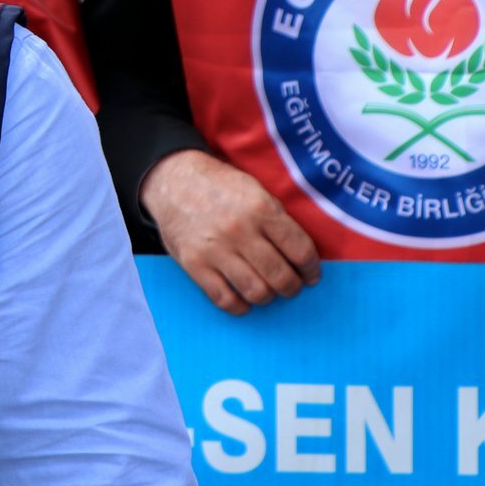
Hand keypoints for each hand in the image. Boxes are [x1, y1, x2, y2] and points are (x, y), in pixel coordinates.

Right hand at [140, 149, 319, 315]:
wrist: (173, 179)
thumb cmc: (220, 186)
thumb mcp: (255, 190)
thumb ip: (277, 220)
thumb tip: (299, 256)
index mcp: (260, 209)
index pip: (300, 251)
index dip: (311, 269)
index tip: (311, 275)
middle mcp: (240, 230)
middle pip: (281, 276)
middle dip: (292, 287)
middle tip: (291, 285)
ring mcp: (215, 249)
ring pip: (257, 292)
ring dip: (268, 297)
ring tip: (267, 290)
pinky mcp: (194, 263)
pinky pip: (224, 299)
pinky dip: (240, 306)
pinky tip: (243, 298)